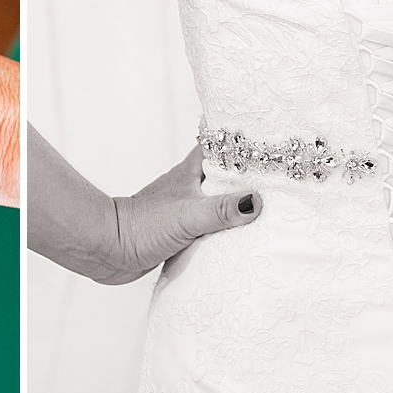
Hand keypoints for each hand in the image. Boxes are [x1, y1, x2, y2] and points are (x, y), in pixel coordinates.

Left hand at [102, 147, 262, 283]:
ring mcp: (186, 207)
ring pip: (220, 198)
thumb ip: (222, 209)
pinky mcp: (182, 229)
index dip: (248, 142)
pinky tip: (243, 235)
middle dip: (252, 174)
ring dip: (240, 202)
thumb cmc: (142, 227)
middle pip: (228, 173)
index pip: (224, 146)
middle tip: (284, 177)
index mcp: (192, 172)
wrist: (109, 250)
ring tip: (272, 206)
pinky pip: (212, 223)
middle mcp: (190, 185)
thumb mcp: (188, 216)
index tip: (275, 141)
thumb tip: (256, 202)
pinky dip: (227, 226)